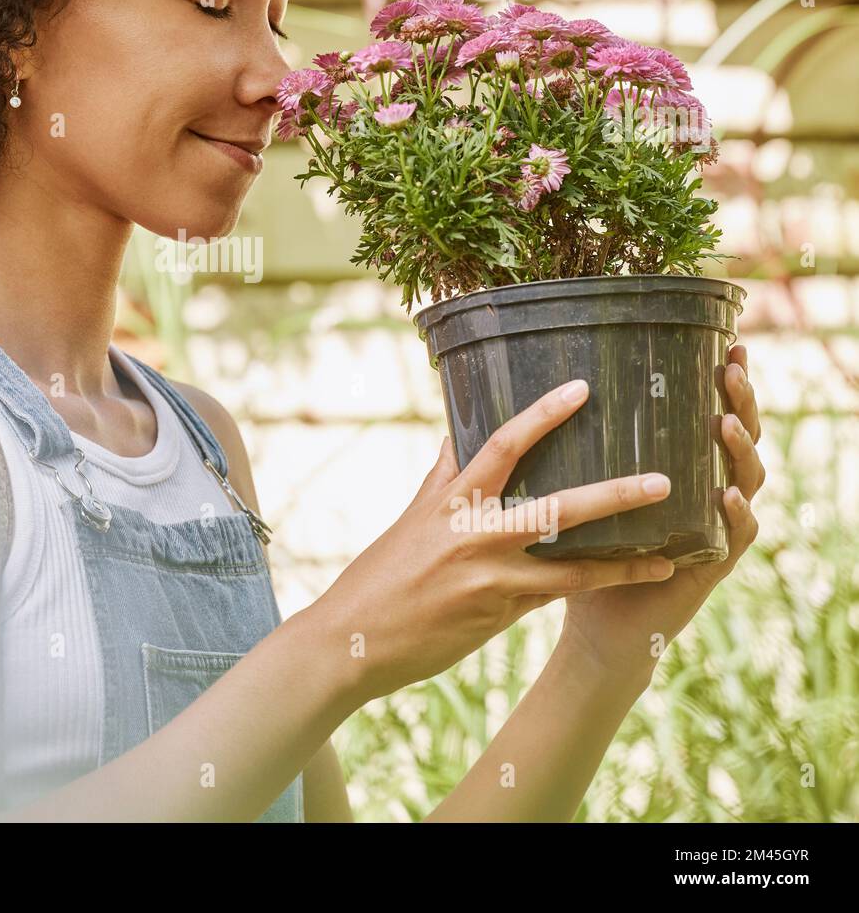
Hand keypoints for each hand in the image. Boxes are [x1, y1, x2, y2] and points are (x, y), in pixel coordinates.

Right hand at [313, 379, 684, 706]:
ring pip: (571, 560)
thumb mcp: (411, 517)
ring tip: (674, 544)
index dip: (541, 414)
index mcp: (449, 500)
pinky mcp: (498, 613)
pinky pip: (561, 595)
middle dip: (612, 492)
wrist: (353, 638)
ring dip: (626, 554)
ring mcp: (489, 577)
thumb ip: (441, 478)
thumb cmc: (380, 575)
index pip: (499, 445)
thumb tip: (453, 435)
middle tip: (661, 478)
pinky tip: (640, 580)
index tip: (579, 389)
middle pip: (556, 506)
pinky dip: (602, 585)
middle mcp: (473, 533)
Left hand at [557, 343, 765, 681]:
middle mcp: (699, 493)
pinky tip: (729, 494)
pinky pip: (733, 538)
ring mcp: (711, 529)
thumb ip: (553, 453)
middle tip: (733, 364)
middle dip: (737, 399)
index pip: (702, 415)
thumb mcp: (565, 496)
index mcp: (671, 469)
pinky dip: (736, 516)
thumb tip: (504, 395)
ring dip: (738, 450)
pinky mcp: (709, 567)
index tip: (722, 342)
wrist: (598, 628)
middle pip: (730, 437)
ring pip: (743, 480)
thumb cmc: (581, 557)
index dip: (716, 383)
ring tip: (727, 421)